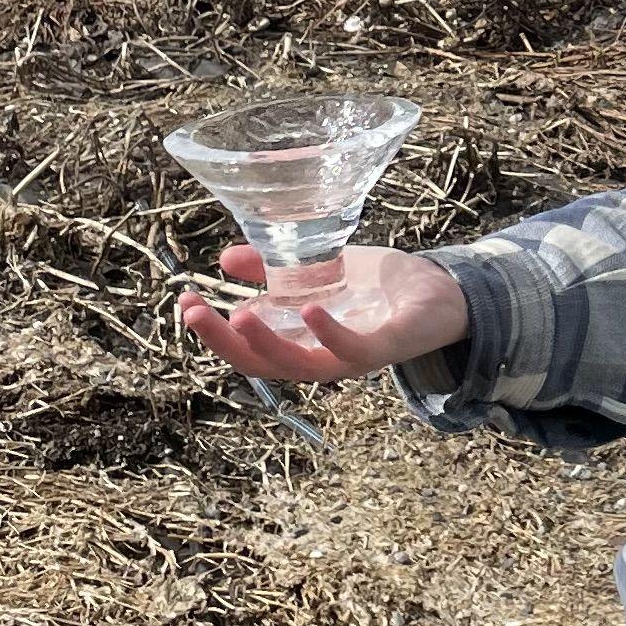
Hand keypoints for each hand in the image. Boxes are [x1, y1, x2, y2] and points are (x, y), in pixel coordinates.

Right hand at [174, 241, 470, 387]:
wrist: (441, 290)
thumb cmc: (377, 288)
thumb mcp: (317, 271)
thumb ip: (274, 269)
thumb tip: (225, 260)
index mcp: (300, 342)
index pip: (248, 347)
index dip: (213, 332)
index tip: (184, 301)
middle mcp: (321, 357)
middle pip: (263, 364)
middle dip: (224, 343)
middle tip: (194, 312)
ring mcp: (352, 356)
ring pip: (302, 365)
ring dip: (269, 344)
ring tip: (239, 317)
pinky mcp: (385, 346)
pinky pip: (353, 350)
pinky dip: (329, 334)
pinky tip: (309, 312)